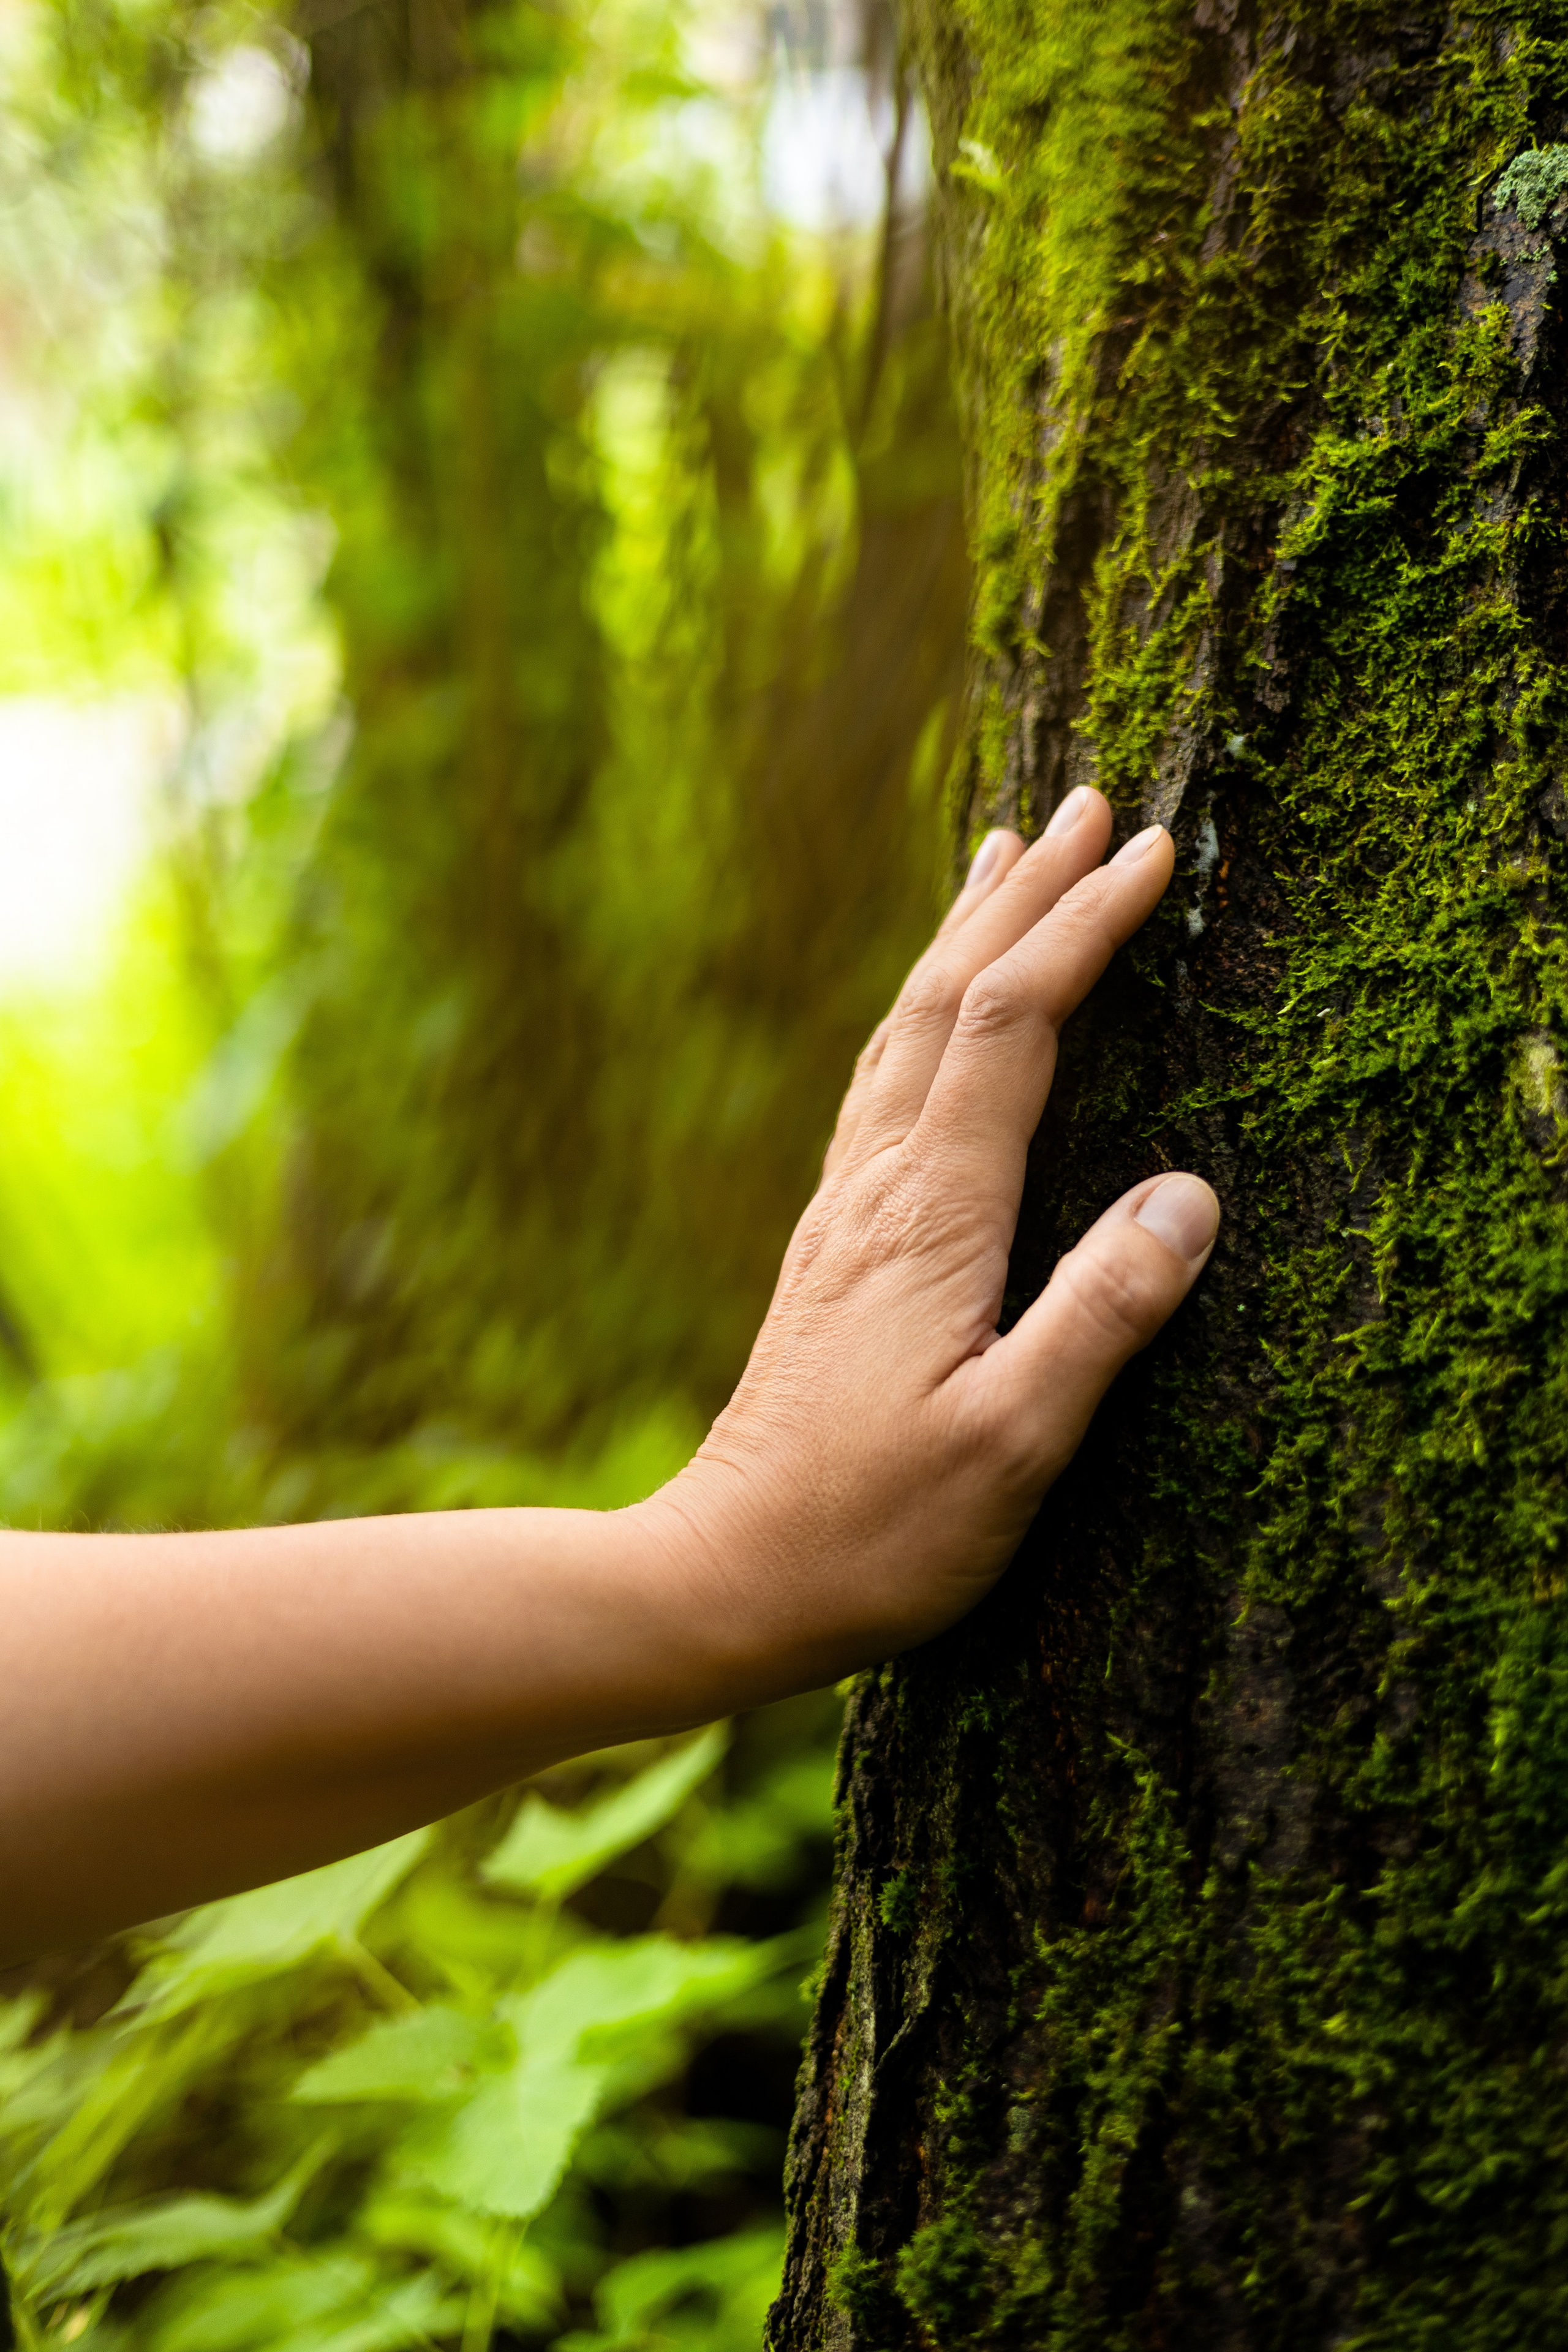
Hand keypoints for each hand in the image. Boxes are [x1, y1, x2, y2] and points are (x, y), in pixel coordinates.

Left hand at [650, 786, 1218, 1692]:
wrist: (728, 1575)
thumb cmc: (875, 1529)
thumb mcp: (1014, 1444)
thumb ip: (1100, 1317)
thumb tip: (1190, 1196)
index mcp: (931, 1216)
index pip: (1011, 1028)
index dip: (1081, 931)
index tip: (1150, 854)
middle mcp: (877, 1187)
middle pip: (946, 996)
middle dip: (1022, 893)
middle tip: (1085, 802)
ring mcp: (844, 1209)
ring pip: (903, 1029)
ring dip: (961, 934)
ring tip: (1001, 856)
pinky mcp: (833, 1244)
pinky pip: (883, 1083)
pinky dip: (923, 1012)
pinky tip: (932, 1015)